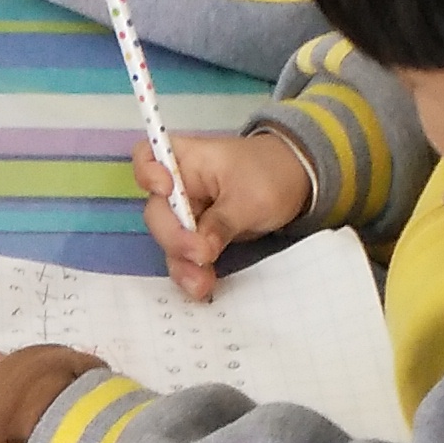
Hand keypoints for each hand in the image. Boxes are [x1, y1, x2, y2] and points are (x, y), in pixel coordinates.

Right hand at [141, 127, 309, 299]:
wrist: (296, 183)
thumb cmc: (271, 174)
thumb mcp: (251, 198)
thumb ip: (221, 223)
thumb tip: (199, 252)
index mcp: (188, 159)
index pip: (147, 157)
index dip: (147, 174)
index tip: (166, 190)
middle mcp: (179, 185)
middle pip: (157, 213)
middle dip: (174, 238)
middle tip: (200, 256)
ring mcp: (186, 212)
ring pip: (170, 241)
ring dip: (182, 264)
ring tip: (202, 284)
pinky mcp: (196, 234)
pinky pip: (185, 255)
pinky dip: (192, 270)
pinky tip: (204, 285)